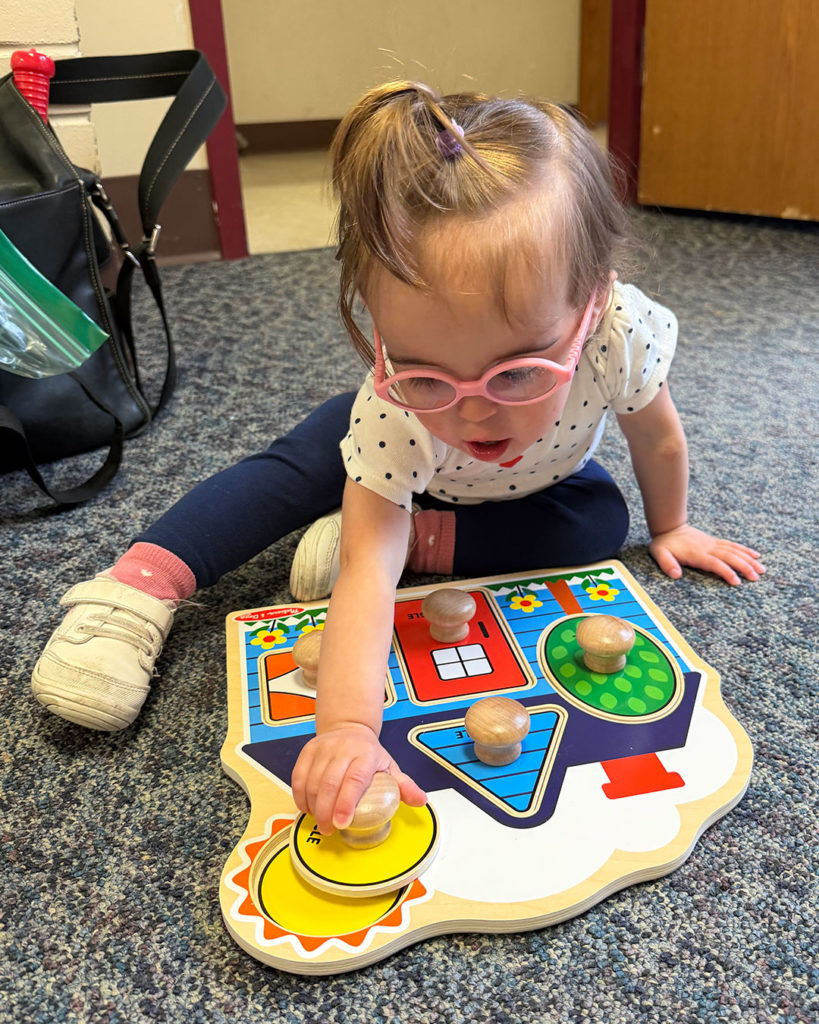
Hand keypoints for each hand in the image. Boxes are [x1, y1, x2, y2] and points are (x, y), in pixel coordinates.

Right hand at [291, 723, 426, 834]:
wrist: (349, 728)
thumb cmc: (370, 754)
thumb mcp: (390, 767)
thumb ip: (404, 785)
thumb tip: (421, 801)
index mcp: (366, 754)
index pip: (354, 780)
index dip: (346, 803)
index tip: (342, 823)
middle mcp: (343, 748)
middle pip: (330, 784)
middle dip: (326, 812)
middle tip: (329, 830)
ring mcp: (323, 748)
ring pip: (311, 782)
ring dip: (313, 807)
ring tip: (320, 822)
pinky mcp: (308, 750)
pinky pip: (298, 776)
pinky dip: (300, 796)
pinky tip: (307, 808)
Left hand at [649, 523, 764, 585]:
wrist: (668, 526)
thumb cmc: (663, 543)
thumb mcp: (658, 553)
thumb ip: (666, 563)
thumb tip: (676, 575)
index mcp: (697, 554)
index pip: (715, 564)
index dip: (726, 572)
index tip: (737, 582)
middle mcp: (708, 548)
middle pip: (730, 557)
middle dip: (744, 567)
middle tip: (757, 577)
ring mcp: (713, 544)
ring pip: (734, 551)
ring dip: (749, 560)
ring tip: (762, 570)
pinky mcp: (715, 542)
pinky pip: (732, 545)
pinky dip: (745, 550)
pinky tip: (755, 555)